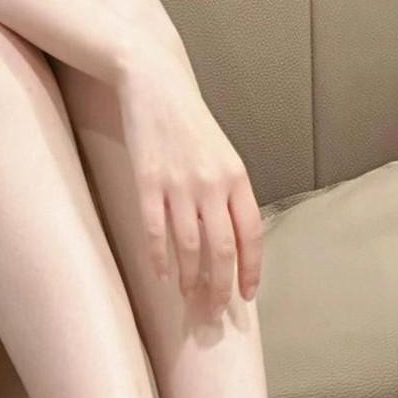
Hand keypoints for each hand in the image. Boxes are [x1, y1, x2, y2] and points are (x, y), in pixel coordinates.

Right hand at [113, 32, 263, 309]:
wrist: (156, 84)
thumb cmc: (190, 122)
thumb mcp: (222, 153)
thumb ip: (229, 192)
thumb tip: (233, 239)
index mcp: (236, 177)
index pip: (250, 235)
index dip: (250, 270)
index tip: (246, 296)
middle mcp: (211, 183)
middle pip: (221, 249)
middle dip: (219, 286)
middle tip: (214, 313)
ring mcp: (178, 183)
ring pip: (189, 246)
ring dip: (190, 280)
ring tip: (188, 300)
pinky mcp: (147, 181)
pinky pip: (154, 230)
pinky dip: (159, 258)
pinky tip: (162, 276)